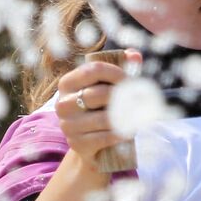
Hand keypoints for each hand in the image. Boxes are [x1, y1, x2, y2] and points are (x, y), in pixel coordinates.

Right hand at [53, 51, 139, 169]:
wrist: (91, 145)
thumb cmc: (101, 109)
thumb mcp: (108, 87)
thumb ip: (122, 68)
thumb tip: (134, 55)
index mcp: (67, 83)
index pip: (94, 70)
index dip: (117, 73)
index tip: (130, 80)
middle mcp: (63, 104)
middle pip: (100, 94)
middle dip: (124, 97)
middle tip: (138, 100)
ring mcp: (68, 125)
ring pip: (105, 118)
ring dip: (126, 117)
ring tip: (135, 116)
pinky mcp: (77, 144)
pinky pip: (106, 136)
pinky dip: (122, 133)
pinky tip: (128, 131)